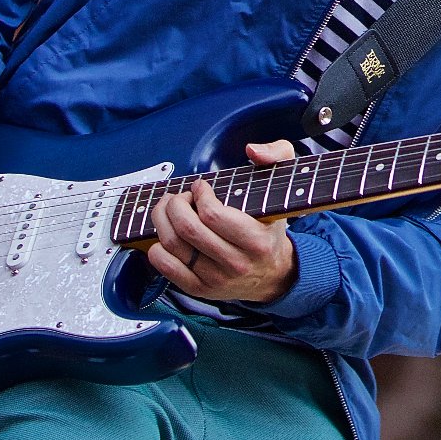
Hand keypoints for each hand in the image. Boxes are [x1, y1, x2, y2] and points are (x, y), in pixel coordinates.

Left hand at [148, 140, 298, 303]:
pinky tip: (166, 235)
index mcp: (256, 241)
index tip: (200, 187)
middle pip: (188, 229)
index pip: (213, 215)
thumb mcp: (283, 188)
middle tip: (179, 197)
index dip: (199, 195)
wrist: (273, 274)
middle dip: (175, 204)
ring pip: (173, 245)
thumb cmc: (271, 229)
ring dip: (162, 220)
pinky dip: (157, 247)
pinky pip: (166, 267)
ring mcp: (215, 279)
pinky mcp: (199, 289)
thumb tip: (253, 150)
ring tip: (169, 210)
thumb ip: (277, 156)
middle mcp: (235, 263)